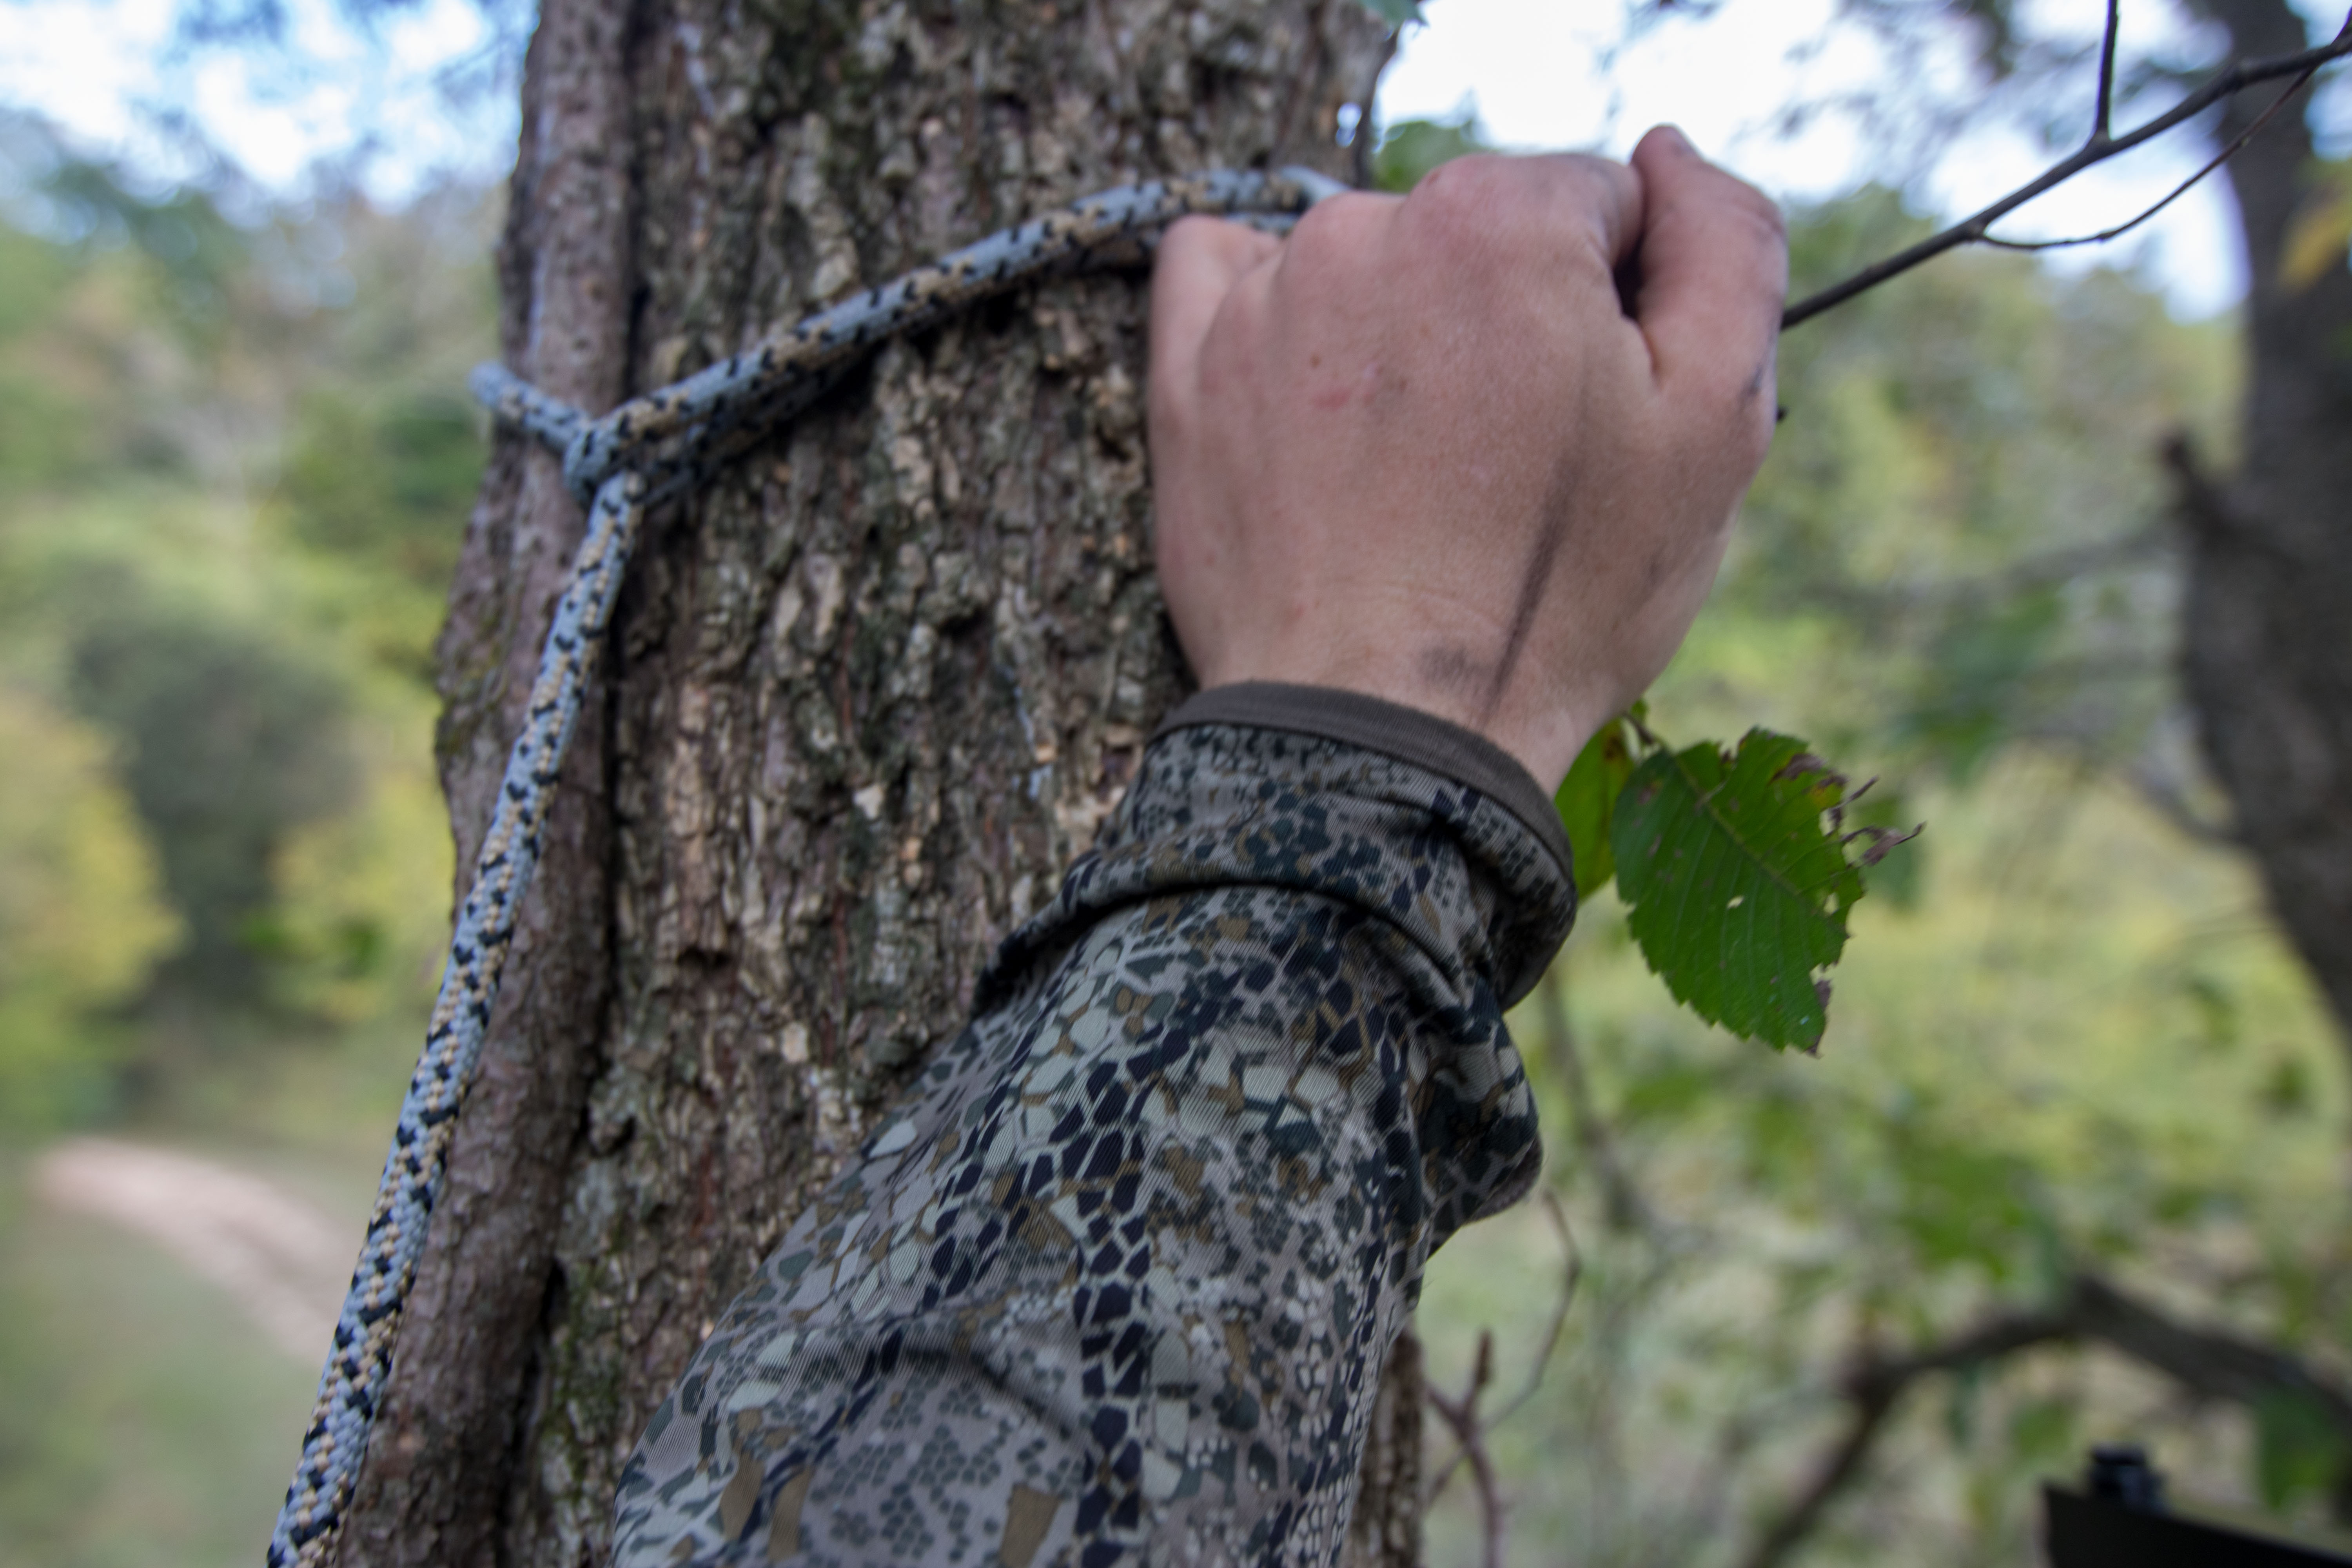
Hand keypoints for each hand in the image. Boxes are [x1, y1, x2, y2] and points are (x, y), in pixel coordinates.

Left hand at [1147, 127, 1786, 790]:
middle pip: (1480, 233)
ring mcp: (1263, 301)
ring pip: (1369, 265)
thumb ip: (1725, 246)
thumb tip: (1668, 153)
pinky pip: (1222, 274)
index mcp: (1502, 220)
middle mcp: (1365, 230)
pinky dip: (1269, 313)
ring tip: (1414, 470)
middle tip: (1511, 465)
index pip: (1597, 205)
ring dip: (1401, 332)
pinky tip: (1309, 398)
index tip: (1600, 411)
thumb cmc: (1557, 597)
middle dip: (1511, 321)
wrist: (1383, 733)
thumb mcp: (1717, 423)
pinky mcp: (1188, 372)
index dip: (1619, 310)